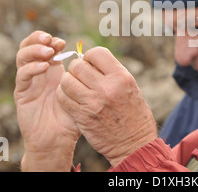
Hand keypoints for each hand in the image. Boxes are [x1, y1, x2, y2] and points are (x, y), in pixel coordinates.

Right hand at [14, 31, 79, 170]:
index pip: (45, 46)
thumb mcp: (81, 93)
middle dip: (38, 38)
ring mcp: (28, 82)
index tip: (61, 42)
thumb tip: (89, 60)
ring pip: (22, 57)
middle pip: (29, 46)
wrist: (58, 140)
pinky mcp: (22, 94)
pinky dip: (31, 68)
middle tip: (50, 39)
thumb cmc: (72, 117)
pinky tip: (44, 67)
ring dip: (33, 50)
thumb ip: (83, 77)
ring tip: (48, 51)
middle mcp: (38, 73)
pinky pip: (22, 76)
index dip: (51, 41)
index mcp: (52, 70)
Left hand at [56, 47, 157, 166]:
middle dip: (77, 69)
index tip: (91, 64)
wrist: (134, 144)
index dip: (90, 56)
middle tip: (81, 77)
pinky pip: (63, 98)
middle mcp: (107, 88)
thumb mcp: (130, 87)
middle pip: (78, 65)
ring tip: (74, 87)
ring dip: (68, 82)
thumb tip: (89, 59)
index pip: (96, 53)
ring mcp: (93, 103)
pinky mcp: (82, 117)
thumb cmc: (133, 113)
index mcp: (121, 77)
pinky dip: (64, 95)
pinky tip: (71, 98)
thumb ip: (111, 72)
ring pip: (66, 80)